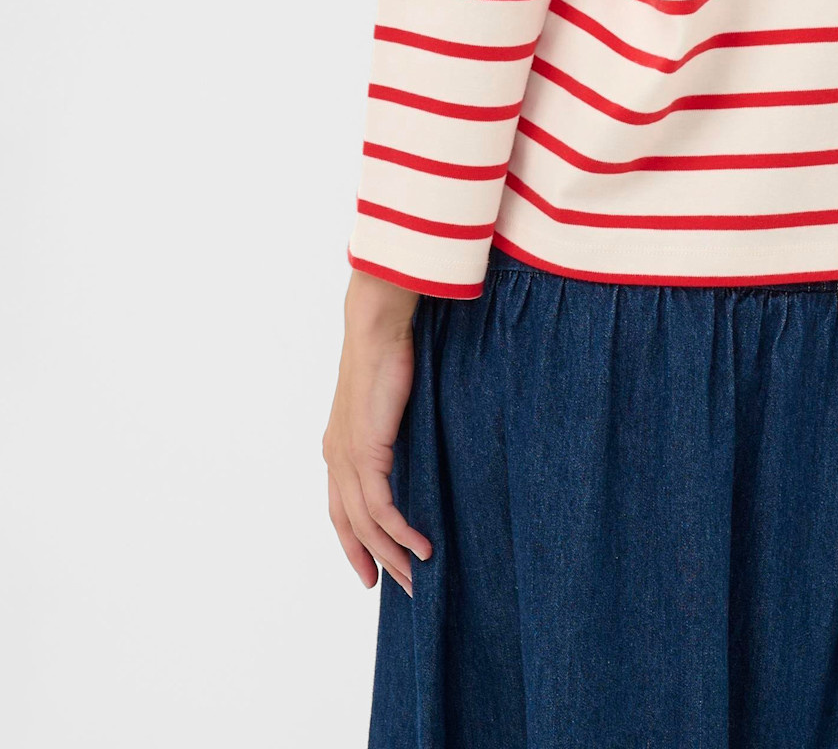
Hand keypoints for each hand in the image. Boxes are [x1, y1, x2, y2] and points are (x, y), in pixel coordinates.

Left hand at [322, 269, 431, 595]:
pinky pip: (381, 507)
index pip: (341, 511)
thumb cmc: (389, 354)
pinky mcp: (365, 452)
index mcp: (338, 448)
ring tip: (420, 575)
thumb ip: (393, 429)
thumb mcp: (389, 402)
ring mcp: (348, 458)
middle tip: (405, 588)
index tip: (373, 574)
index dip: (355, 545)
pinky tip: (421, 545)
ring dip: (394, 554)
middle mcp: (337, 458)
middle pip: (352, 526)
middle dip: (376, 561)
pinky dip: (401, 531)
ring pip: (367, 523)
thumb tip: (414, 441)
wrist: (377, 328)